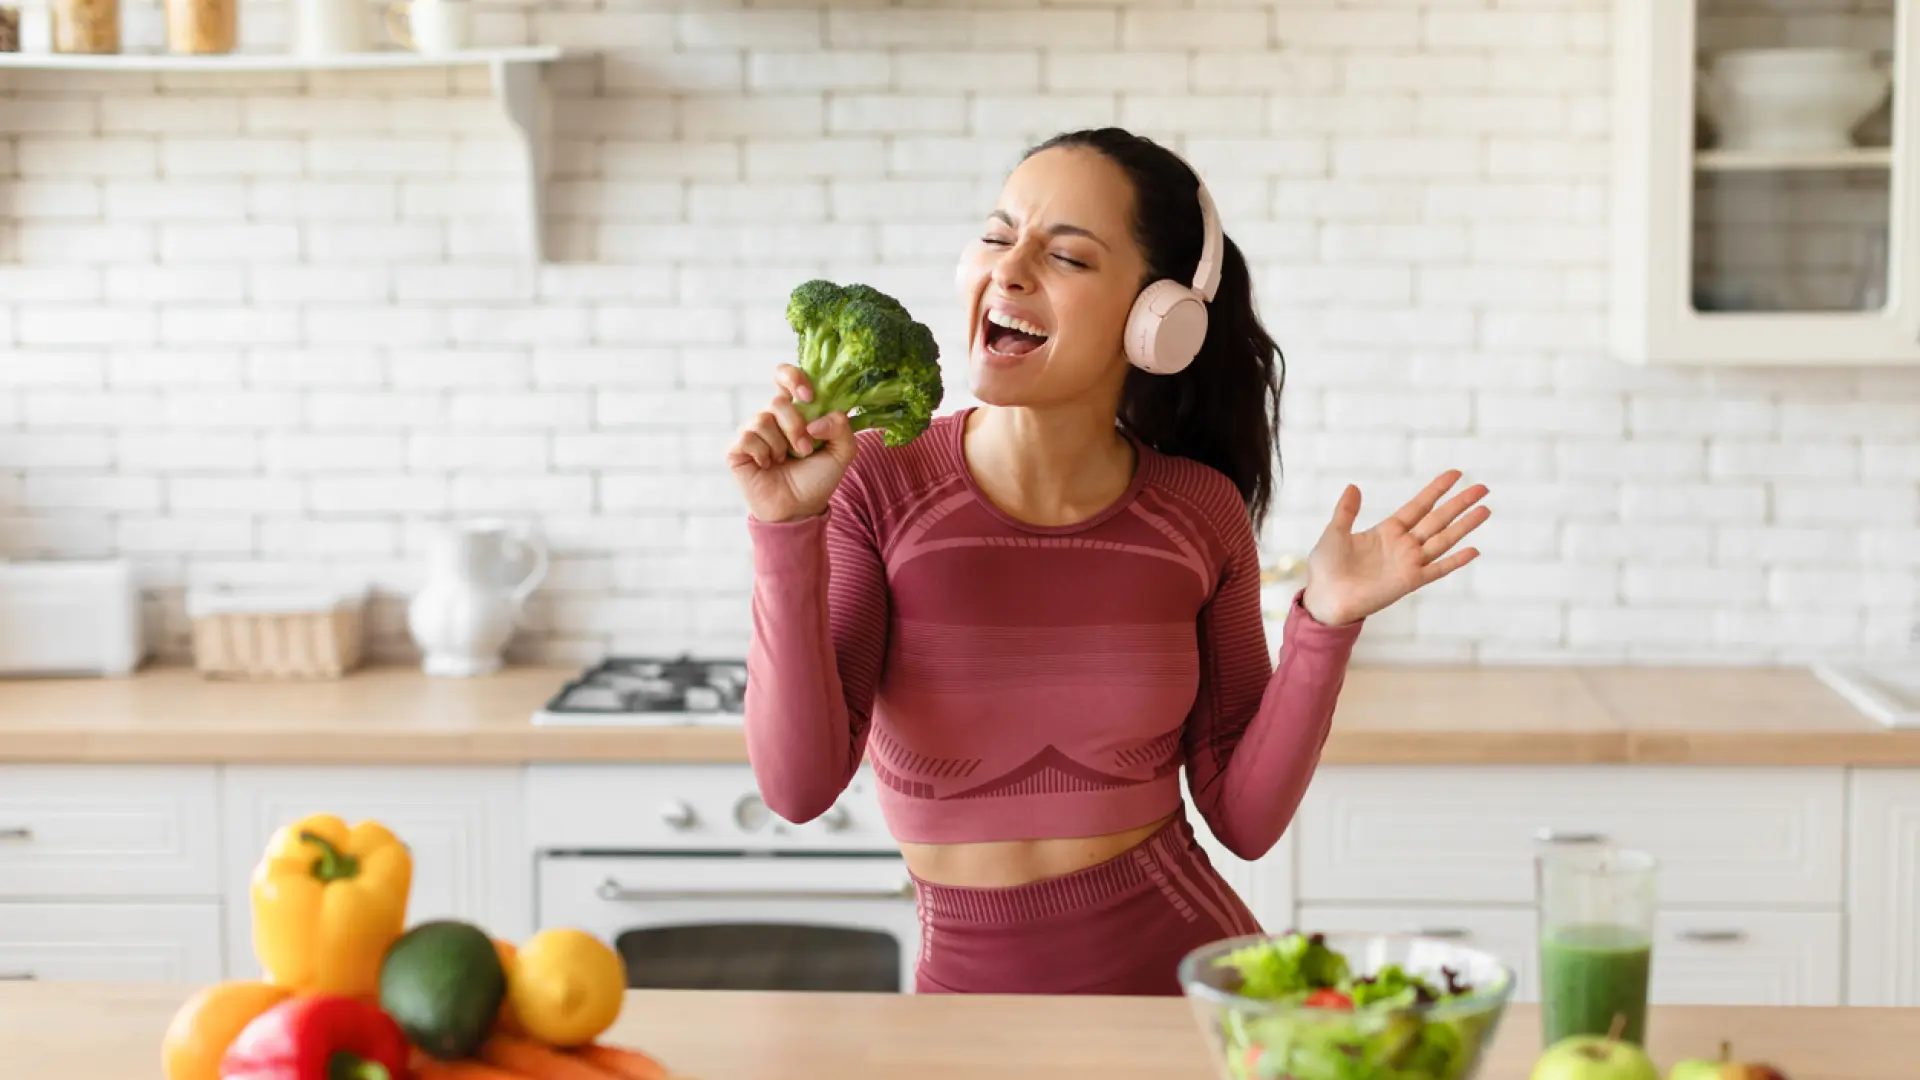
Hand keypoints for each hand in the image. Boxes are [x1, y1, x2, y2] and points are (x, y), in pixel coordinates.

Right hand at [726, 364, 857, 523]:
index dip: (793, 377)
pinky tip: (767, 466)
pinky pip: (747, 438)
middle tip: (805, 450)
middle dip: (795, 426)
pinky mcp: (736, 449)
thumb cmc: (817, 479)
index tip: (808, 395)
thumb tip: (816, 421)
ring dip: (781, 445)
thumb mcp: (842, 452)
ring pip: (763, 419)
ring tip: (785, 461)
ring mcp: (752, 432)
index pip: (785, 376)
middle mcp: (771, 416)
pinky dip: (763, 454)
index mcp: (794, 410)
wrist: (799, 510)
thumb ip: (842, 428)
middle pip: (777, 400)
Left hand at [1299, 469, 1488, 626]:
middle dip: (1459, 503)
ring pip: (1443, 540)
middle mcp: (1403, 545)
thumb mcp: (1335, 531)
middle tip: (1482, 487)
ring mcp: (1408, 563)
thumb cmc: (1327, 567)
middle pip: (1438, 519)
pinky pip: (1437, 570)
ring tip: (1485, 509)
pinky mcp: (1409, 582)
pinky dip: (1455, 561)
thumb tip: (1354, 486)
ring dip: (1465, 526)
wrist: (1325, 597)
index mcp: (1387, 530)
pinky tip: (1474, 550)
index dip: (1436, 490)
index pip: (1419, 506)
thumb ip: (1346, 511)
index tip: (1455, 474)